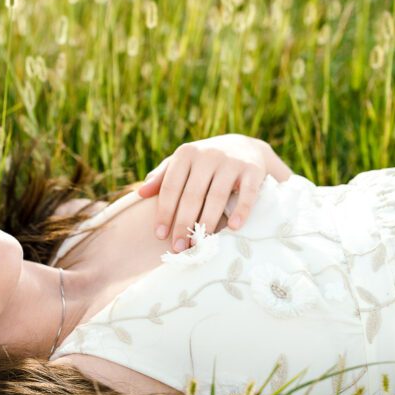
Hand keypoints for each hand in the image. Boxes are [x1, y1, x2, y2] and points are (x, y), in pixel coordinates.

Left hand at [136, 134, 278, 251]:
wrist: (244, 146)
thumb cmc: (204, 162)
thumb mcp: (182, 164)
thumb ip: (162, 177)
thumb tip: (141, 193)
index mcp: (186, 154)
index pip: (171, 186)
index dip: (164, 212)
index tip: (159, 235)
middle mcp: (208, 155)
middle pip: (192, 195)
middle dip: (183, 224)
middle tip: (178, 248)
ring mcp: (232, 161)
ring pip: (217, 197)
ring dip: (207, 223)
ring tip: (199, 244)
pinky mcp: (253, 170)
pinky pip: (247, 194)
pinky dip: (241, 211)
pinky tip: (233, 228)